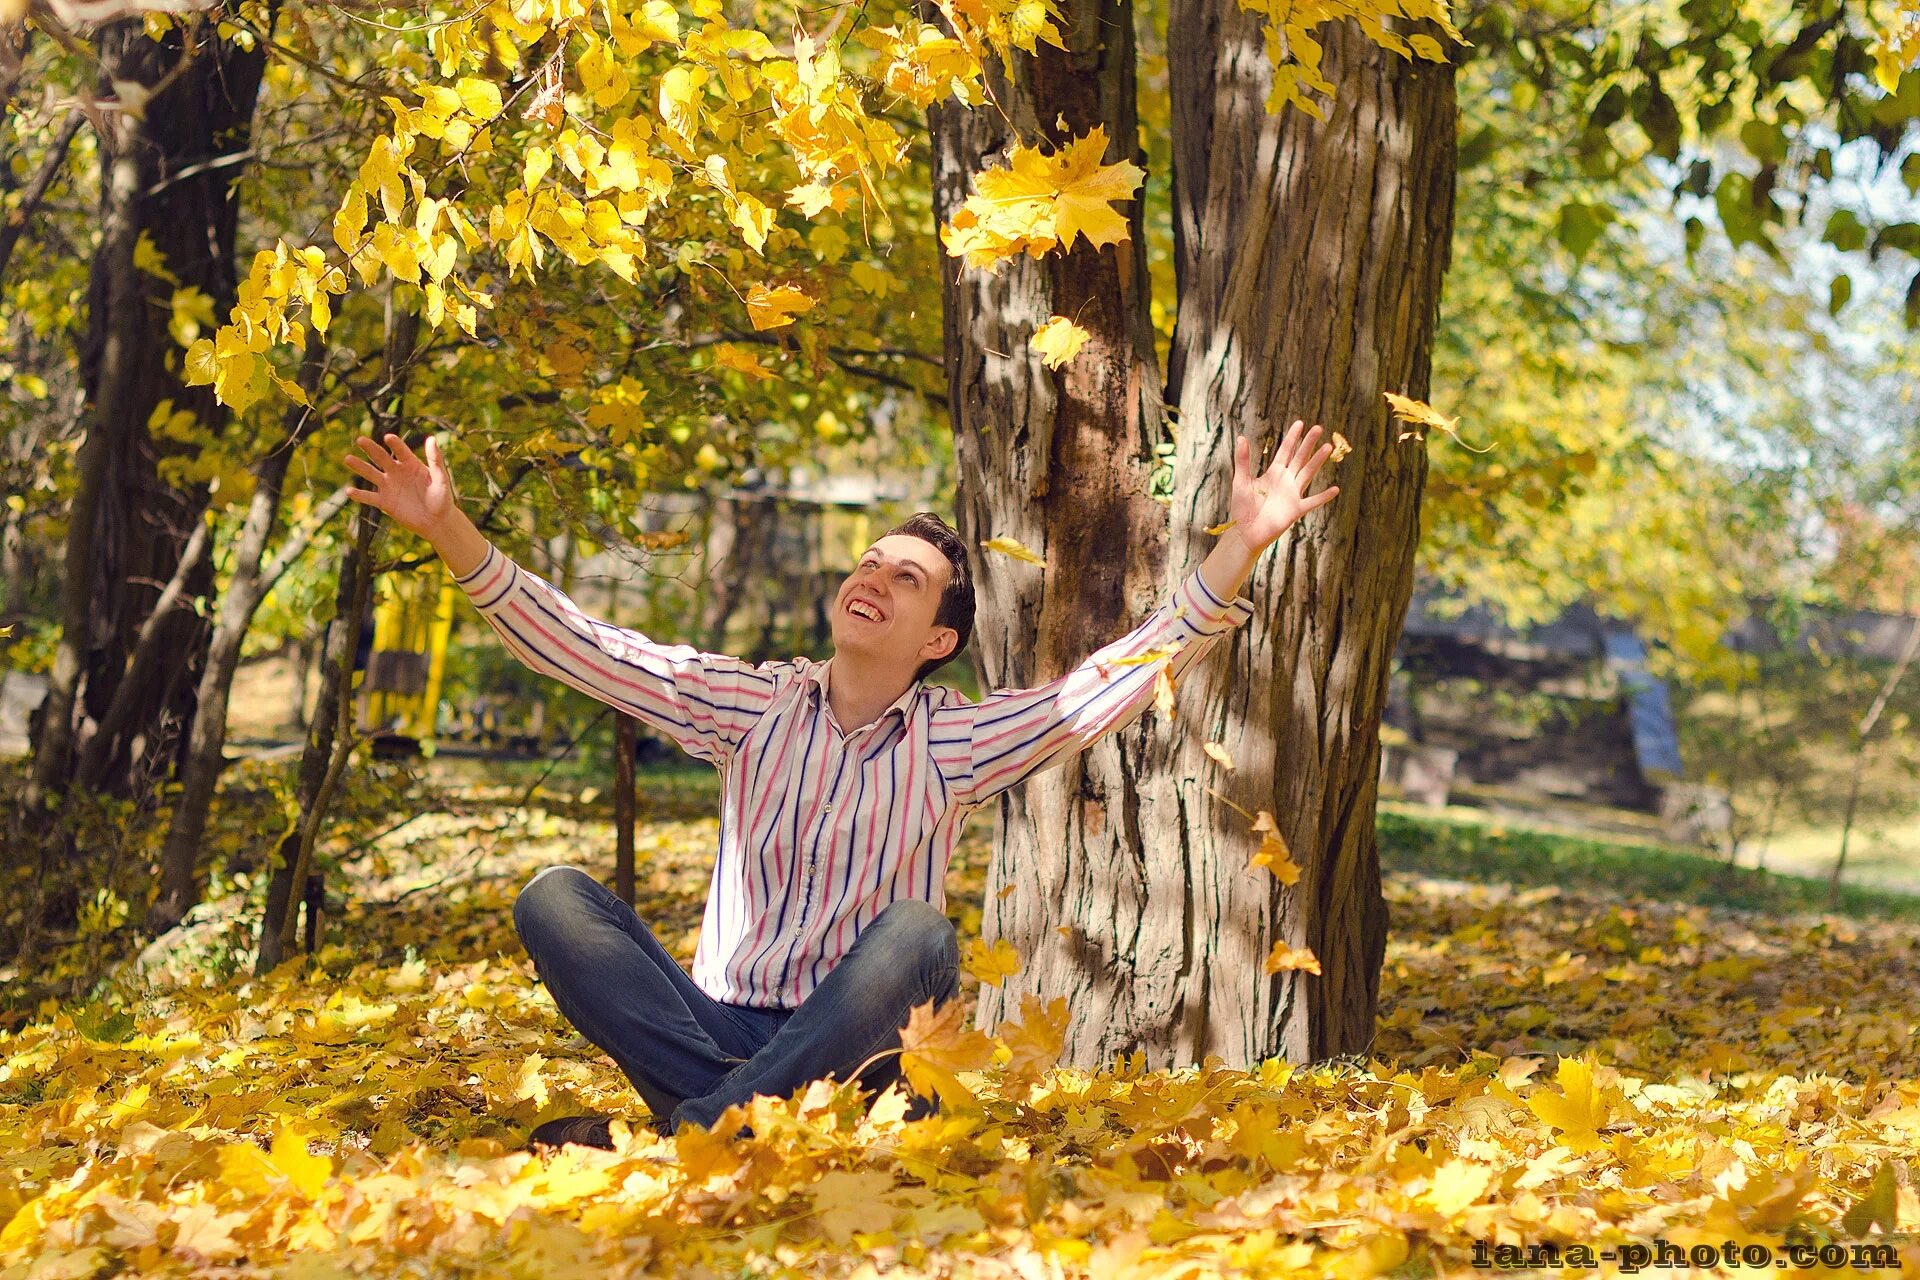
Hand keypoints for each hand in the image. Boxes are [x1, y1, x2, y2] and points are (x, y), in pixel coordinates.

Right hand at [343, 432, 459, 538]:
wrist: (437, 522)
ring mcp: (389, 487)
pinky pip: (370, 497)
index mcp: (411, 464)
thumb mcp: (441, 478)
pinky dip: (360, 495)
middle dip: (371, 449)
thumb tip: (432, 439)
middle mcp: (397, 472)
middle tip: (360, 440)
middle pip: (381, 458)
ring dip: (360, 467)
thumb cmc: (442, 498)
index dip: (395, 444)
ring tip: (348, 459)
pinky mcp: (385, 502)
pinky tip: (349, 491)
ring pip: (371, 474)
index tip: (388, 438)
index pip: (400, 450)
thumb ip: (436, 460)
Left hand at [1225, 420, 1339, 551]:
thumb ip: (1242, 461)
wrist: (1245, 532)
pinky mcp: (1296, 510)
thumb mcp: (1240, 481)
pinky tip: (1335, 489)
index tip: (1300, 423)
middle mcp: (1286, 481)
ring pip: (1308, 473)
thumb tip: (1242, 437)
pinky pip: (1312, 502)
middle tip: (1318, 427)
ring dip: (1317, 461)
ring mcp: (1292, 494)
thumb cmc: (1241, 508)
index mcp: (1273, 473)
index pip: (1285, 451)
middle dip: (1308, 443)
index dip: (1292, 437)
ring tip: (1327, 447)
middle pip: (1300, 458)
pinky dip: (1323, 497)